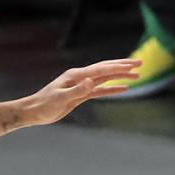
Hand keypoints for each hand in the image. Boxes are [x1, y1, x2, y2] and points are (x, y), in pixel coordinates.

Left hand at [25, 59, 139, 125]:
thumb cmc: (44, 104)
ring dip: (120, 76)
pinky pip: (100, 90)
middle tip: (140, 63)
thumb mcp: (61, 98)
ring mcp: (82, 85)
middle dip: (123, 66)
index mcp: (77, 75)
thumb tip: (92, 81)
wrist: (34, 111)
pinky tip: (123, 89)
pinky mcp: (81, 94)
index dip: (118, 67)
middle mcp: (81, 77)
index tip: (133, 65)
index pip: (102, 69)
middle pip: (106, 69)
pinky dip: (112, 89)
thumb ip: (77, 90)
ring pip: (105, 78)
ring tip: (137, 75)